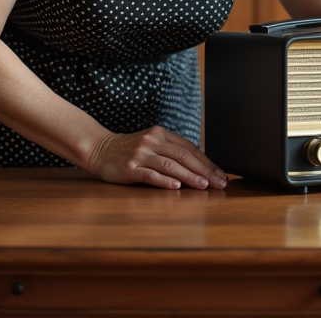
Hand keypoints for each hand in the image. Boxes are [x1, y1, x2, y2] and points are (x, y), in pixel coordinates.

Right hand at [87, 126, 227, 190]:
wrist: (99, 149)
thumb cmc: (129, 150)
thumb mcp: (152, 143)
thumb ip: (171, 150)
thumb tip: (199, 165)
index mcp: (161, 134)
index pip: (189, 148)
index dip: (207, 162)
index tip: (220, 174)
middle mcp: (152, 141)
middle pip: (183, 155)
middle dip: (204, 170)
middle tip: (219, 183)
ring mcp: (140, 154)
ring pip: (170, 165)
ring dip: (190, 176)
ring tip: (204, 185)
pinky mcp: (129, 168)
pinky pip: (150, 174)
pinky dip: (164, 180)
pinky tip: (176, 186)